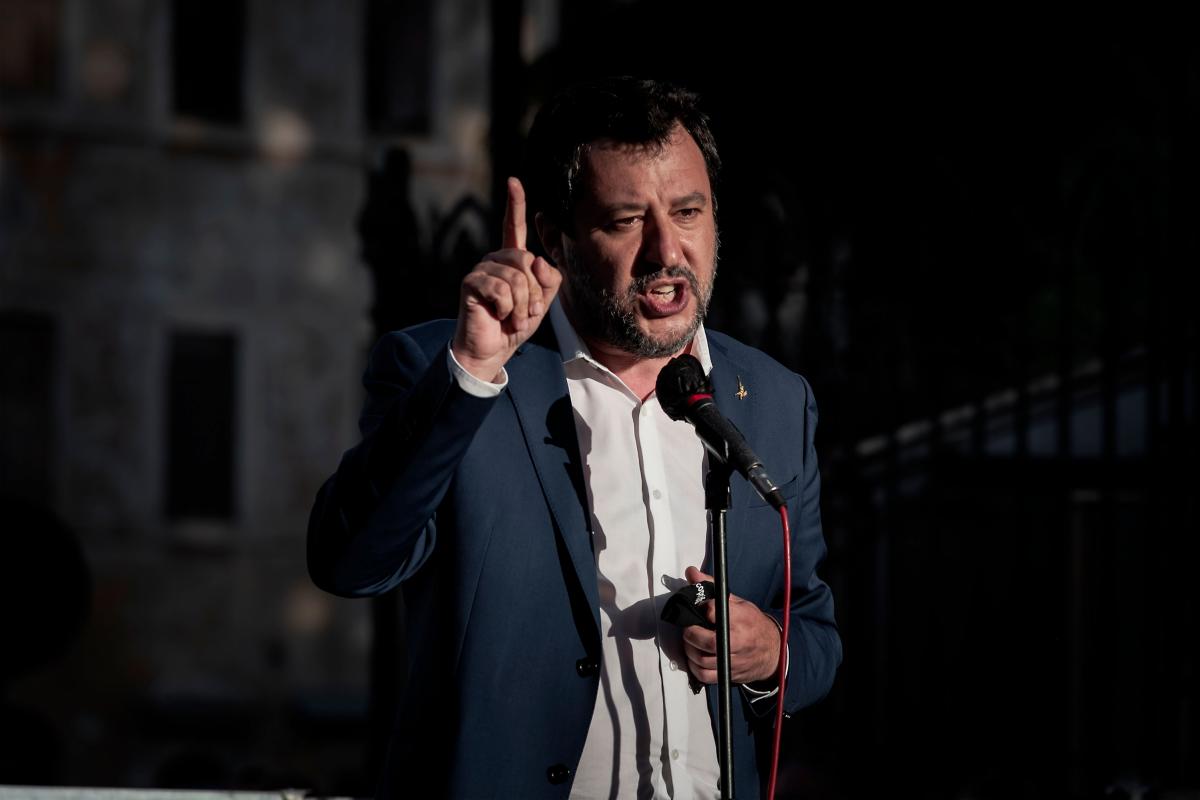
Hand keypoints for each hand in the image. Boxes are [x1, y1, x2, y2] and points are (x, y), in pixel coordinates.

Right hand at [451, 177, 561, 381]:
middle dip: (533, 292)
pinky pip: (500, 288)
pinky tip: (498, 315)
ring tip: (512, 318)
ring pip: (516, 277)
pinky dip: (506, 308)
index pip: (513, 228)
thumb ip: (548, 280)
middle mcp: (494, 259)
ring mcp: (481, 269)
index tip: (513, 181)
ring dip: (521, 304)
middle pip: (526, 260)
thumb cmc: (515, 325)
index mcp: (511, 261)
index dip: (515, 204)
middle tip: (527, 313)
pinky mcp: (471, 282)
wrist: (493, 350)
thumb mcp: (541, 302)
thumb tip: (536, 261)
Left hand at [680, 566, 781, 684]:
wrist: (773, 652)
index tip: (703, 608)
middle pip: (707, 641)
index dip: (704, 608)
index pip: (715, 612)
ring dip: (690, 650)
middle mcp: (739, 641)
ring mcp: (734, 660)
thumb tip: (691, 573)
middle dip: (691, 633)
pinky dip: (695, 668)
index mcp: (742, 619)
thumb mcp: (738, 602)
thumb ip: (712, 588)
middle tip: (689, 627)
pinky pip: (705, 675)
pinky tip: (695, 657)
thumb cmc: (753, 624)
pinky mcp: (729, 674)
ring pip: (702, 660)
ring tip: (691, 641)